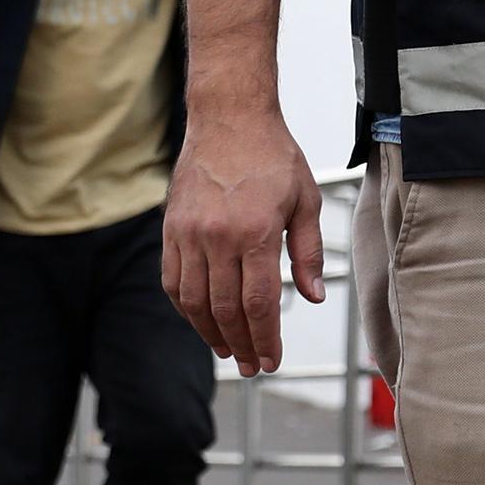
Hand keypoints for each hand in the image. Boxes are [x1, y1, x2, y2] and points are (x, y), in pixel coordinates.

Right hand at [164, 101, 323, 375]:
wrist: (228, 118)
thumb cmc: (273, 157)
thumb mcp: (305, 201)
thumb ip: (308, 254)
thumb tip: (313, 298)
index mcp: (255, 232)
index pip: (258, 303)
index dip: (265, 339)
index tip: (272, 361)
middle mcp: (216, 237)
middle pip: (225, 310)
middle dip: (242, 345)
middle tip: (255, 366)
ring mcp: (188, 234)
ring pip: (194, 301)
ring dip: (211, 333)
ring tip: (230, 351)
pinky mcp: (171, 229)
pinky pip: (172, 280)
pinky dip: (186, 308)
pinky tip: (202, 321)